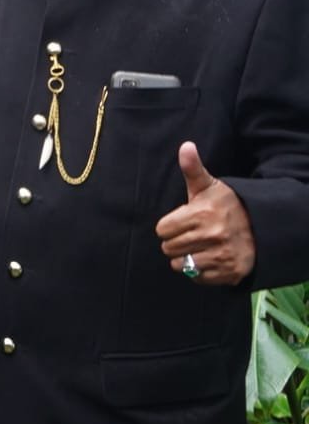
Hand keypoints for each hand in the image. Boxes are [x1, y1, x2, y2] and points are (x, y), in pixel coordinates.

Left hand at [154, 141, 255, 284]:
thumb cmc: (227, 205)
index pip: (162, 230)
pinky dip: (198, 271)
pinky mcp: (229, 273)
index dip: (168, 226)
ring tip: (197, 247)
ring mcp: (222, 256)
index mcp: (202, 214)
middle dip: (175, 242)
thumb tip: (186, 146)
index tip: (180, 223)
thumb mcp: (209, 186)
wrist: (262, 226)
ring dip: (184, 258)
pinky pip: (197, 278)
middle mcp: (212, 236)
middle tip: (190, 235)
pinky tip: (208, 258)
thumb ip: (193, 169)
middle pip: (168, 248)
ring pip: (180, 265)